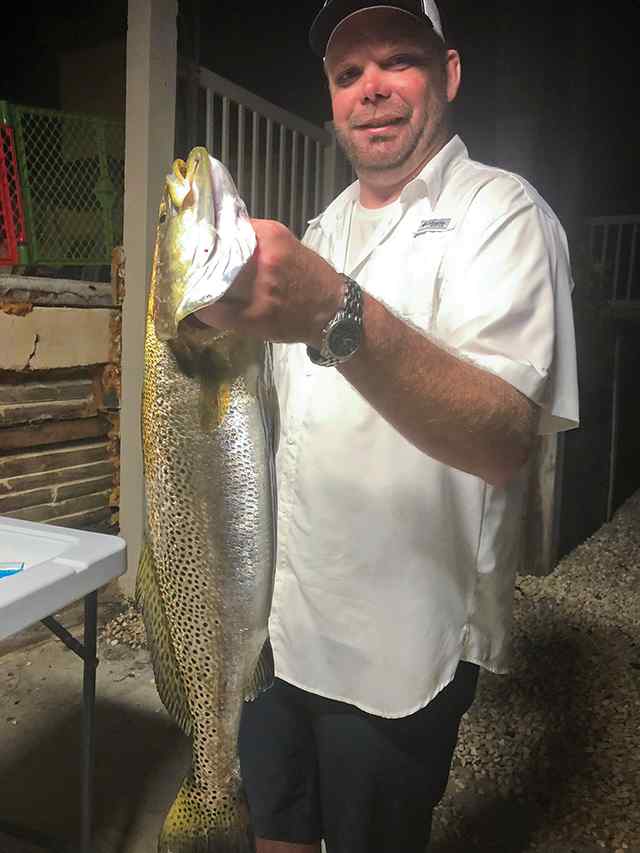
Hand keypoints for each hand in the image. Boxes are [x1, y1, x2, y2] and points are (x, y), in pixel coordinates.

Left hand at [195, 219, 342, 344]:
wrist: (333, 311)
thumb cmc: (310, 277)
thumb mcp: (287, 245)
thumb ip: (257, 239)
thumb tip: (224, 235)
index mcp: (271, 236)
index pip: (225, 227)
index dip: (207, 235)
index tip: (196, 240)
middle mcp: (264, 259)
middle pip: (214, 255)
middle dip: (199, 260)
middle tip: (190, 264)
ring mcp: (259, 289)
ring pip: (211, 284)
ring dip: (199, 286)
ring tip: (193, 286)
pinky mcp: (254, 316)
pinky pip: (216, 312)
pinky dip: (205, 310)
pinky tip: (202, 308)